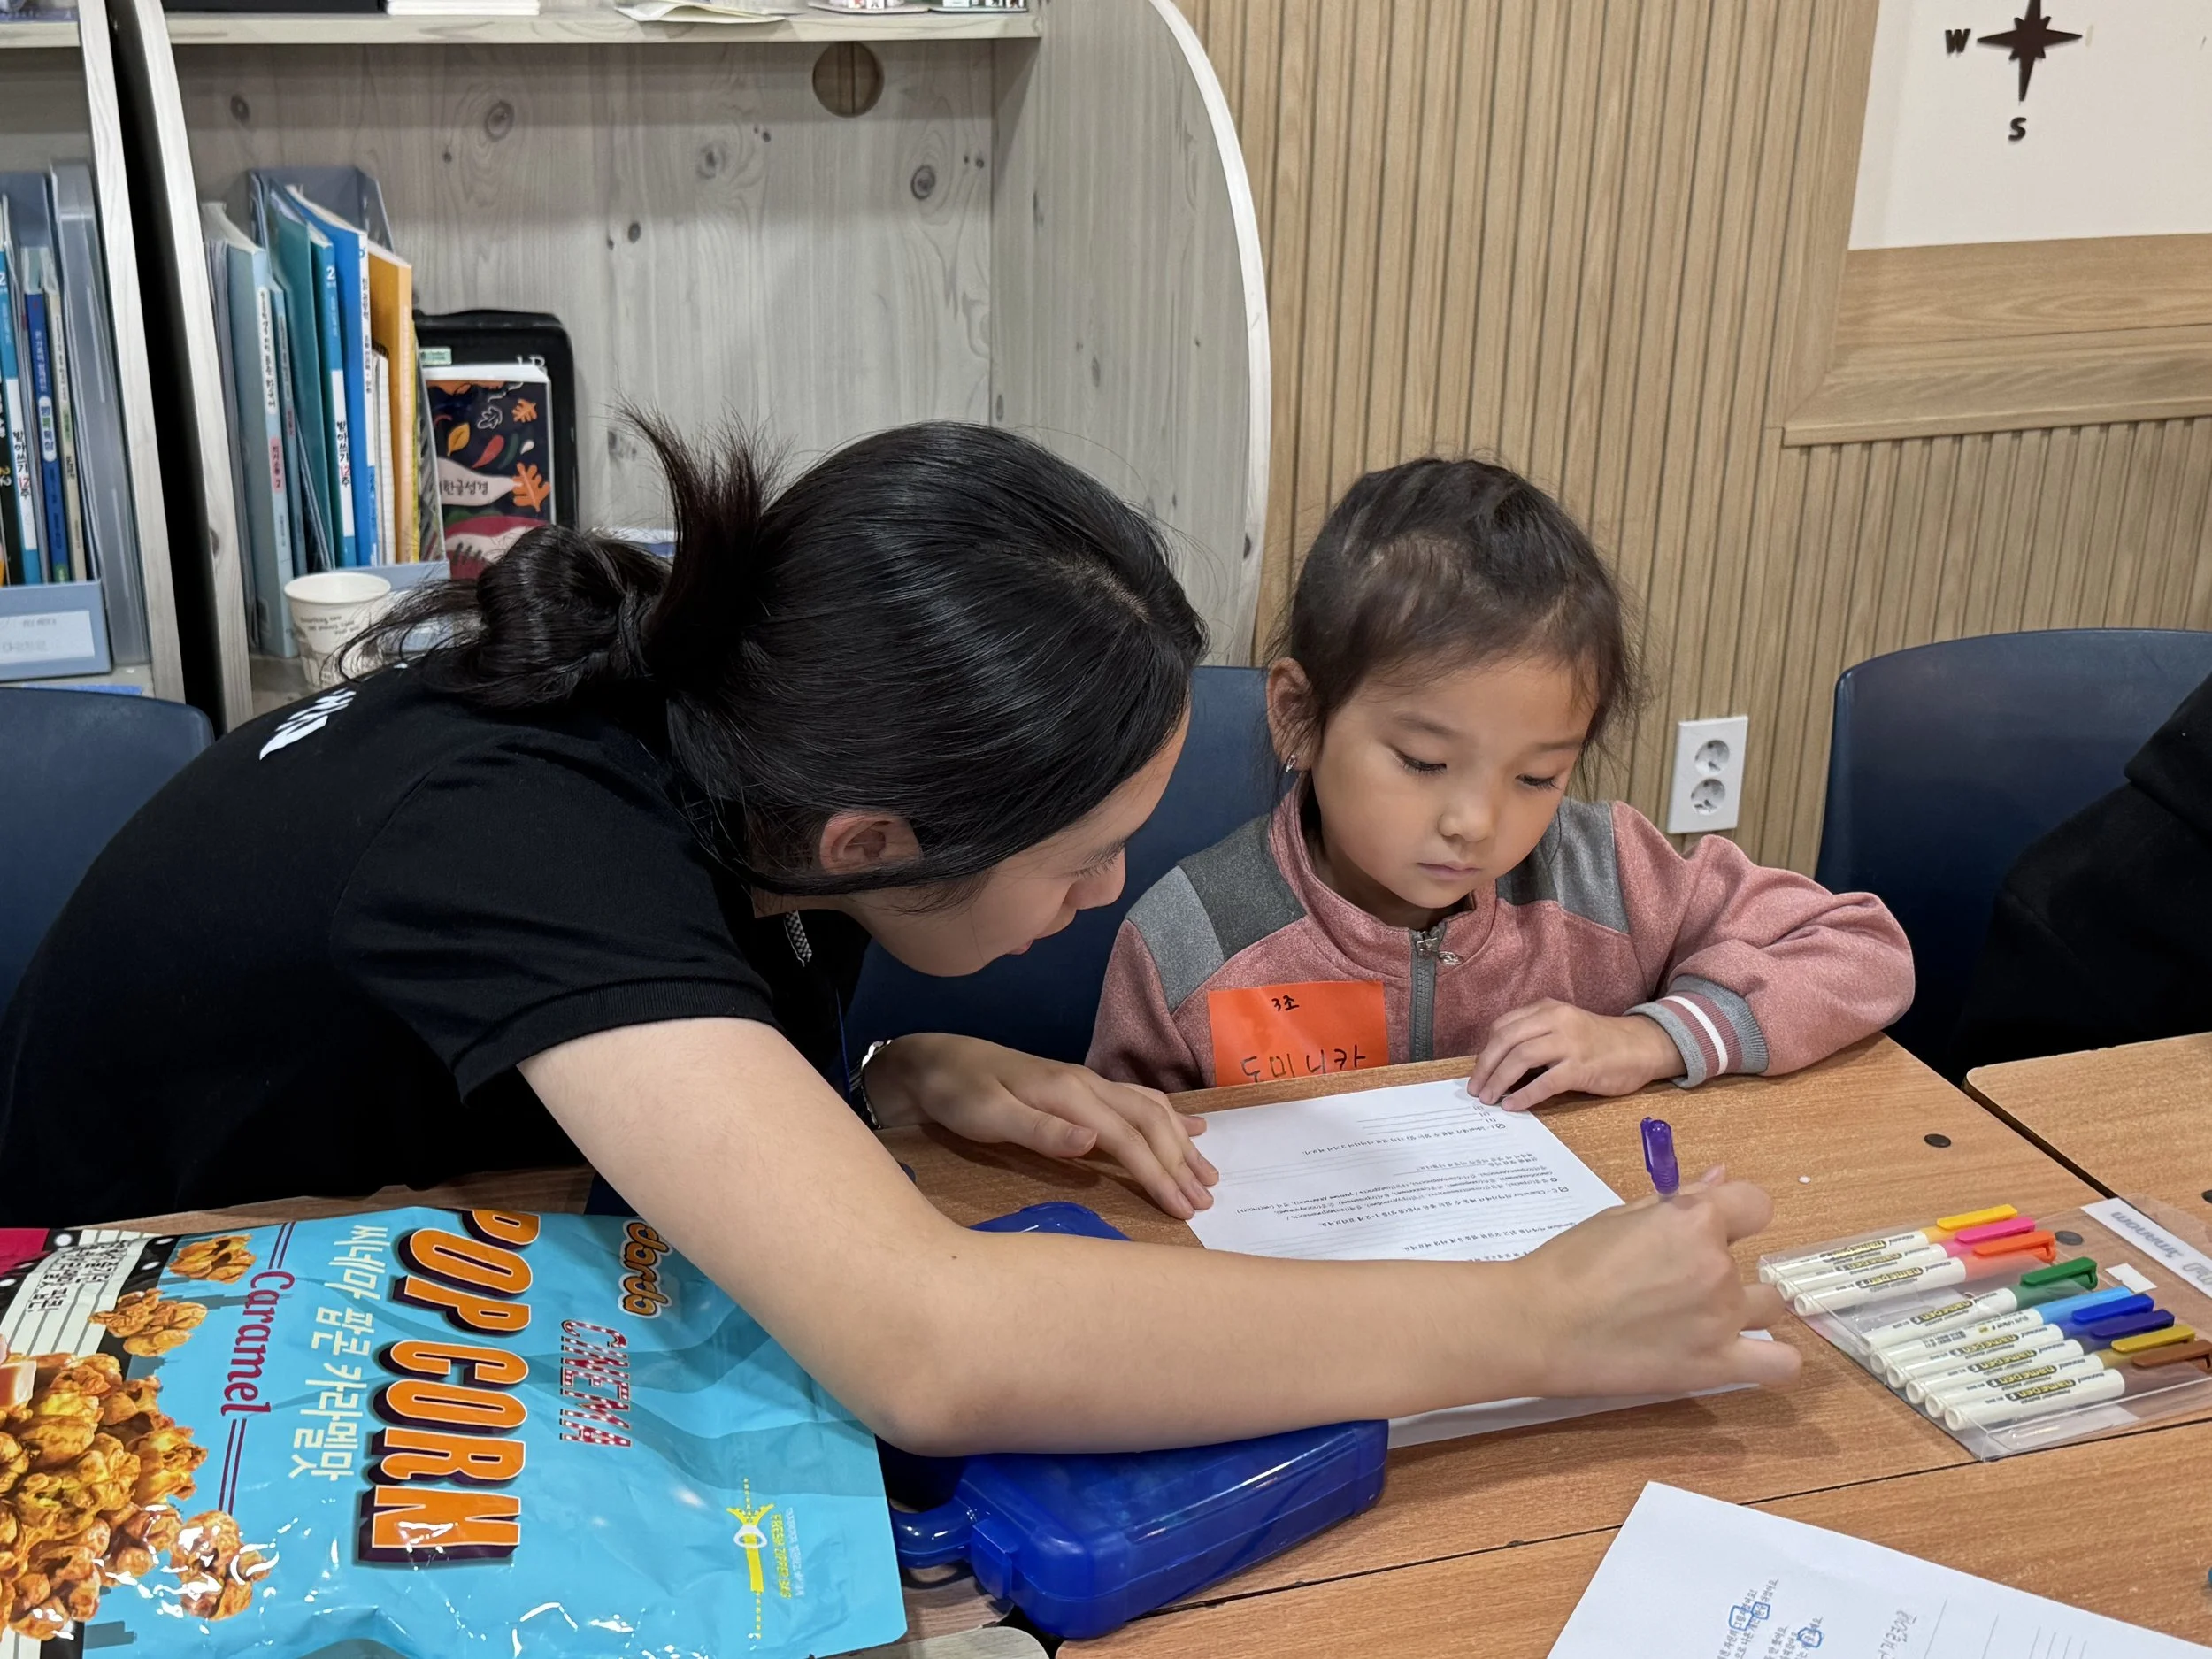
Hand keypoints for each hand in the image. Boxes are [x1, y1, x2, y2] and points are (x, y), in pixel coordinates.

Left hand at [862, 1033, 1219, 1218]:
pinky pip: (1137, 1100)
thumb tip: (1093, 1141)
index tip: (1183, 1208)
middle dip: (1180, 1164)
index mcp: (1070, 1094)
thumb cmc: (956, 1094)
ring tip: (1207, 1175)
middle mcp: (1087, 1085)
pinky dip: (1169, 1116)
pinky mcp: (1079, 1088)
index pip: (1129, 1138)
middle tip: (1205, 1203)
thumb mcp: (988, 1116)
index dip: (1159, 1174)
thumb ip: (1040, 1130)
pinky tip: (1189, 1128)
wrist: (933, 1061)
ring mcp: (1086, 1084)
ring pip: (1150, 1110)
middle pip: (1150, 1124)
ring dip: (1181, 1143)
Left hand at [1469, 1001, 1684, 1109]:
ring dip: (1499, 1080)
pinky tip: (1513, 1105)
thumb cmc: (1598, 1041)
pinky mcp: (1582, 1067)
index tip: (1479, 1071)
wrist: (1640, 1047)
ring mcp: (1570, 1043)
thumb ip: (1535, 1036)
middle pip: (1506, 1040)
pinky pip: (1545, 1082)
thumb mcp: (1563, 1026)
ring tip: (1489, 1098)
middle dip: (1485, 1066)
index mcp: (1547, 1009)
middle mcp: (1556, 1020)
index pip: (1503, 1026)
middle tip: (1475, 1089)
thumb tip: (1498, 1065)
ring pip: (1521, 1058)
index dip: (1486, 1050)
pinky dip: (1524, 1095)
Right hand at [1513, 1170, 1801, 1396]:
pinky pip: (1779, 1363)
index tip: (1714, 1226)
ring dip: (1742, 1306)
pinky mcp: (1716, 1366)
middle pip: (1752, 1261)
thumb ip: (1680, 1198)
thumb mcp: (1622, 1216)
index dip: (1736, 1213)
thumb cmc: (1569, 1264)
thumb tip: (1721, 1176)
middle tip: (1675, 1281)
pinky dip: (1773, 1357)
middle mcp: (1718, 1268)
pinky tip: (1746, 1351)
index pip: (1756, 1205)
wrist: (1537, 1324)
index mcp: (1696, 1222)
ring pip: (1767, 1307)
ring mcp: (1722, 1320)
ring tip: (1698, 1316)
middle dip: (1723, 1265)